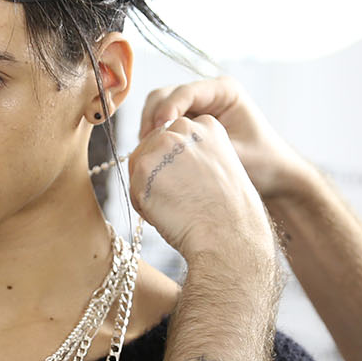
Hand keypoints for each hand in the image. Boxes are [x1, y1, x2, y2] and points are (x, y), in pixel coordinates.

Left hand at [128, 115, 276, 278]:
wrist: (228, 235)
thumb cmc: (228, 212)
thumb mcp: (220, 166)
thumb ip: (193, 154)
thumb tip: (162, 161)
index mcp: (206, 125)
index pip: (174, 138)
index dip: (177, 165)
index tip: (192, 184)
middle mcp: (183, 128)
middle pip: (152, 147)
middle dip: (158, 174)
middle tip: (182, 199)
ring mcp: (162, 145)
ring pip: (140, 166)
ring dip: (149, 189)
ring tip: (176, 206)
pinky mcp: (144, 167)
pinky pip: (133, 188)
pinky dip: (143, 206)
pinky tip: (167, 213)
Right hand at [138, 77, 307, 201]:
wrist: (274, 174)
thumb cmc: (264, 162)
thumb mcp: (237, 154)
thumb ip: (206, 149)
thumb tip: (169, 150)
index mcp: (224, 91)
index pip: (185, 91)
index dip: (167, 110)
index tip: (159, 133)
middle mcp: (207, 94)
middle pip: (164, 95)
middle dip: (152, 119)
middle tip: (148, 146)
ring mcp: (195, 107)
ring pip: (157, 108)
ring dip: (149, 129)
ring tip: (149, 153)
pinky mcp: (188, 122)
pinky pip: (161, 124)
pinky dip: (154, 138)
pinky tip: (156, 156)